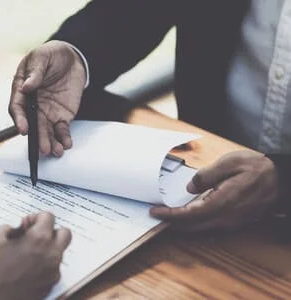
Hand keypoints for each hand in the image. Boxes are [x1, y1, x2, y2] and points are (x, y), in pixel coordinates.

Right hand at [0, 212, 71, 299]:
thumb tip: (18, 229)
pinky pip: (53, 269)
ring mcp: (53, 272)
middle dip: (50, 231)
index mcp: (39, 239)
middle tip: (33, 235)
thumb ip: (10, 228)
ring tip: (27, 253)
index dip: (36, 217)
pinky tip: (27, 268)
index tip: (25, 224)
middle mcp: (52, 254)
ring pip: (59, 252)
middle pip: (64, 233)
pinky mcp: (50, 286)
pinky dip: (44, 265)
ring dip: (48, 248)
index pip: (49, 217)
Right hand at [9, 40, 86, 156]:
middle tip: (42, 148)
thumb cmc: (52, 55)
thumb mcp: (42, 57)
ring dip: (50, 142)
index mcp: (22, 89)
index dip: (20, 119)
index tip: (24, 129)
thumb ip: (35, 72)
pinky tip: (66, 144)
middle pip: (33, 124)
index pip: (17, 107)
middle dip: (38, 137)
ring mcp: (47, 112)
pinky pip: (61, 129)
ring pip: (46, 131)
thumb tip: (26, 86)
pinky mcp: (61, 116)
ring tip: (55, 151)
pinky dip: (63, 138)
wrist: (73, 58)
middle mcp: (33, 104)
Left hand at [151, 151, 279, 230]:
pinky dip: (194, 221)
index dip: (169, 215)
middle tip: (156, 213)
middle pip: (191, 226)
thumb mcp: (229, 163)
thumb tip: (189, 188)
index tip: (154, 212)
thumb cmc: (257, 168)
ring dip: (182, 223)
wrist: (282, 179)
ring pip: (200, 227)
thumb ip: (206, 176)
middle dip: (171, 221)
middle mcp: (225, 217)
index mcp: (221, 203)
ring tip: (167, 213)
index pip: (188, 214)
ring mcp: (231, 222)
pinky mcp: (235, 221)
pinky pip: (210, 225)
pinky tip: (187, 213)